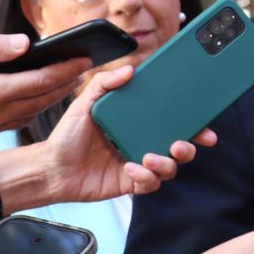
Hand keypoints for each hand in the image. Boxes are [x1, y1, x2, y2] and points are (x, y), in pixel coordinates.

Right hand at [0, 35, 89, 142]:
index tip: (86, 59)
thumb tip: (27, 44)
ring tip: (68, 82)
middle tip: (86, 70)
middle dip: (66, 85)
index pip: (41, 81)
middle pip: (42, 100)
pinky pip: (16, 120)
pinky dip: (33, 107)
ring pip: (32, 113)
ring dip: (52, 98)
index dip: (66, 70)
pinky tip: (39, 96)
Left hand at [37, 65, 213, 202]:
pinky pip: (151, 183)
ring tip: (150, 157)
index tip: (203, 121)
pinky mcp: (130, 184)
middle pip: (178, 146)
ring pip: (170, 167)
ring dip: (167, 163)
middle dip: (189, 147)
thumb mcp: (84, 104)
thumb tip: (128, 70)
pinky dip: (146, 177)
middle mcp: (141, 143)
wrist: (51, 168)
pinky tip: (132, 169)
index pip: (169, 120)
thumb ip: (104, 84)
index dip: (190, 121)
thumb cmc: (67, 136)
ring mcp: (138, 164)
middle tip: (182, 144)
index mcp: (135, 124)